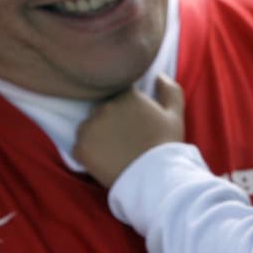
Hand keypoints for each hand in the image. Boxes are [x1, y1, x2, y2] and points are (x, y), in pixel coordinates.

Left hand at [74, 73, 185, 188]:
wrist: (154, 177)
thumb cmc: (166, 144)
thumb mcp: (174, 114)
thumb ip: (169, 89)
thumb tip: (159, 75)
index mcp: (125, 94)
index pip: (116, 94)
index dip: (124, 109)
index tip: (131, 123)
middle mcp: (104, 106)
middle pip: (100, 111)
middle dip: (108, 122)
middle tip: (122, 139)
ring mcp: (90, 127)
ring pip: (87, 128)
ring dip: (95, 137)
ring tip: (111, 152)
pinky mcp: (81, 148)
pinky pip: (78, 149)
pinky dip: (86, 155)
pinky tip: (102, 163)